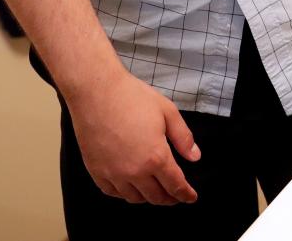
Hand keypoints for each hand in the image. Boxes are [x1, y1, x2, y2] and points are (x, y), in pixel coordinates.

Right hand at [65, 69, 201, 204]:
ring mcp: (113, 174)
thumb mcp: (167, 111)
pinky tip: (130, 187)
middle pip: (155, 197)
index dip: (185, 194)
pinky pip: (113, 192)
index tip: (191, 198)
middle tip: (176, 196)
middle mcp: (135, 171)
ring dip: (148, 198)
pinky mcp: (96, 171)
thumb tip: (195, 157)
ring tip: (155, 191)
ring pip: (134, 198)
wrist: (97, 92)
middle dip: (169, 198)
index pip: (175, 185)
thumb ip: (183, 137)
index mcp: (156, 157)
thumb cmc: (133, 97)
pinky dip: (125, 194)